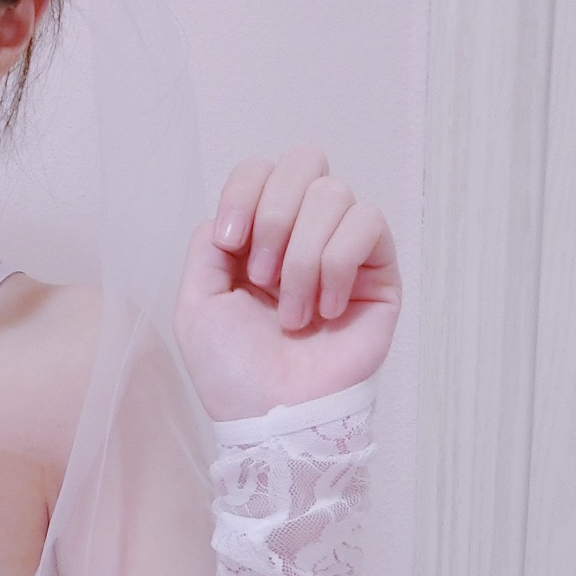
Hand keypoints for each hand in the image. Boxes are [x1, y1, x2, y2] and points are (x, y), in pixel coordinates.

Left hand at [172, 148, 400, 421]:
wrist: (273, 414)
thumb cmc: (234, 370)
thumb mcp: (196, 303)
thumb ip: (208, 244)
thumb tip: (238, 210)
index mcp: (257, 236)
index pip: (261, 169)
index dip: (244, 192)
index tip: (230, 243)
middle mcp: (302, 233)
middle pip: (305, 161)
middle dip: (276, 214)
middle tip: (262, 276)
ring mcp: (343, 248)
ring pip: (334, 194)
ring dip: (302, 257)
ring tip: (291, 314)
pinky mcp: (379, 271)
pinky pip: (367, 224)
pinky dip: (336, 266)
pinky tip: (326, 311)